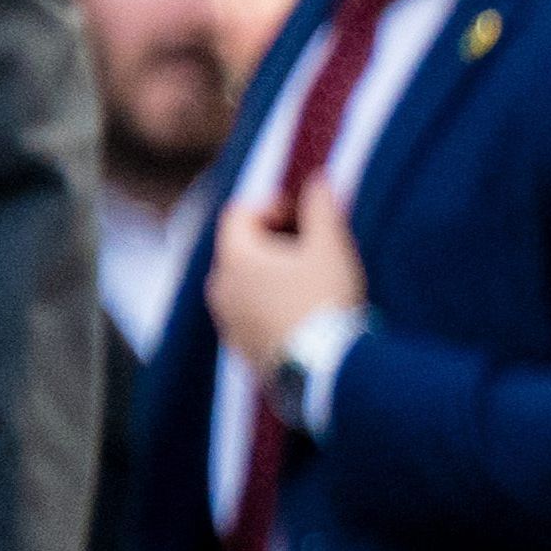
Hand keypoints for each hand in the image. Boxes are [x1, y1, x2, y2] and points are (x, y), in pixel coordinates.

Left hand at [206, 179, 363, 379]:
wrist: (325, 371)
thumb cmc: (325, 302)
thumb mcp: (331, 247)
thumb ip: (321, 207)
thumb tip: (318, 178)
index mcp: (235, 258)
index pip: (239, 213)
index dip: (273, 205)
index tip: (305, 216)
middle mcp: (220, 288)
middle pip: (240, 249)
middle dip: (275, 242)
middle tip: (314, 249)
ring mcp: (226, 322)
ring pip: (244, 284)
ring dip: (272, 276)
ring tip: (311, 285)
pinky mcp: (240, 350)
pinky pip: (249, 315)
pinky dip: (270, 306)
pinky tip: (305, 316)